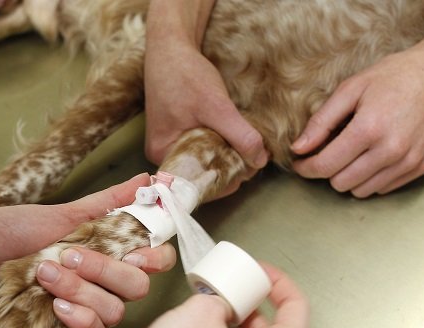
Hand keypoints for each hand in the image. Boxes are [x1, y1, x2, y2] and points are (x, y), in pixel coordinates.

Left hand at [0, 174, 175, 327]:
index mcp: (105, 253)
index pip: (153, 259)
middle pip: (139, 286)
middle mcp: (101, 284)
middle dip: (108, 269)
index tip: (138, 244)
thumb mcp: (59, 214)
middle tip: (71, 255)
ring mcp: (85, 312)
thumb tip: (149, 179)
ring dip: (82, 289)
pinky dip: (82, 320)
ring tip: (44, 274)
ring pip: (117, 310)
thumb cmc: (3, 236)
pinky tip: (58, 307)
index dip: (155, 253)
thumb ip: (107, 203)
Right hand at [144, 0, 267, 197]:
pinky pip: (200, 148)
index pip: (197, 184)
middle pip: (201, 174)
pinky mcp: (177, 133)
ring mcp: (169, 143)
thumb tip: (260, 161)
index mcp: (164, 155)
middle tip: (254, 156)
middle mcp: (163, 155)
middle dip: (228, 168)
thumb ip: (240, 136)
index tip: (249, 170)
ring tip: (245, 144)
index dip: (225, 181)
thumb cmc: (184, 75)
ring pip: (203, 161)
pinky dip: (218, 144)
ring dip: (225, 155)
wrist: (170, 48)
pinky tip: (232, 135)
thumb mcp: (217, 107)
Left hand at [292, 22, 423, 197]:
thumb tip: (298, 148)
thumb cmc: (394, 76)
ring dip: (349, 176)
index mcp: (368, 129)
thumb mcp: (351, 88)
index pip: (325, 166)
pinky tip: (372, 156)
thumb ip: (321, 121)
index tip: (299, 162)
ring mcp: (409, 162)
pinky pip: (383, 188)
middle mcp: (390, 151)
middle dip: (328, 170)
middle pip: (340, 183)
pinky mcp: (421, 167)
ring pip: (361, 191)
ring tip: (352, 152)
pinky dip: (371, 178)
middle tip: (327, 152)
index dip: (305, 168)